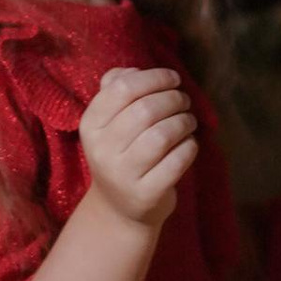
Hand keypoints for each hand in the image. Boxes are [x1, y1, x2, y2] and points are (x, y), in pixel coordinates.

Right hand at [78, 64, 199, 228]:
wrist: (119, 209)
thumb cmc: (121, 153)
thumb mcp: (110, 122)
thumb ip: (117, 89)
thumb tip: (133, 71)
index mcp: (90, 125)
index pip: (122, 88)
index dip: (154, 77)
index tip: (173, 79)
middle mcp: (102, 150)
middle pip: (146, 109)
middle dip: (174, 99)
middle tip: (184, 101)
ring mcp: (122, 175)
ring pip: (163, 134)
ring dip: (185, 122)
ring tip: (188, 121)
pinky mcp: (146, 194)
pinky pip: (177, 160)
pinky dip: (190, 146)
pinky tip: (188, 144)